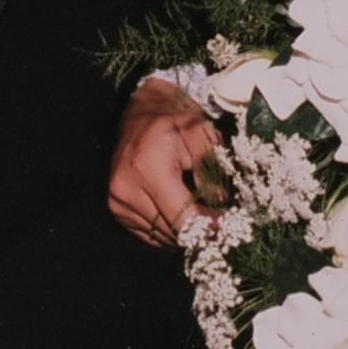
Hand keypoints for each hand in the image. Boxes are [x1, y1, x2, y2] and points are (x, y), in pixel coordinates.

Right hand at [109, 77, 218, 248]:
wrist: (139, 111)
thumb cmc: (174, 119)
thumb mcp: (200, 132)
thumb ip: (210, 167)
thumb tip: (219, 202)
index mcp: (148, 168)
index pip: (181, 216)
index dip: (208, 227)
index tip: (231, 229)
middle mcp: (127, 190)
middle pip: (172, 232)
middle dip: (201, 233)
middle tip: (224, 229)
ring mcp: (118, 203)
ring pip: (161, 237)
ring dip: (186, 234)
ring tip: (206, 220)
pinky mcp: (116, 210)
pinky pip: (149, 234)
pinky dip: (170, 231)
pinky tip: (184, 217)